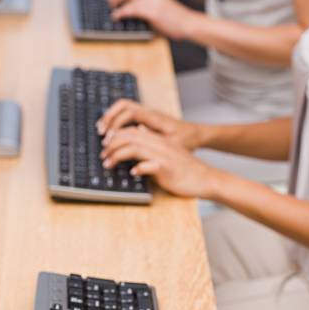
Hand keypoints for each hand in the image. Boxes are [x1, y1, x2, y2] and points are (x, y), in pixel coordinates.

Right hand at [97, 99, 201, 149]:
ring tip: (101, 131)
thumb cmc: (187, 140)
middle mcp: (149, 112)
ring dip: (111, 118)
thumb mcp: (172, 144)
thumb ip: (155, 142)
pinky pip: (127, 115)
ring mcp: (147, 114)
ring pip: (123, 108)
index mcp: (154, 117)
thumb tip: (134, 141)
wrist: (197, 134)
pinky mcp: (147, 119)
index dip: (116, 123)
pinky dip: (117, 121)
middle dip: (109, 117)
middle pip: (123, 105)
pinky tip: (112, 133)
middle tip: (100, 133)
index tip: (109, 137)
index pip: (129, 112)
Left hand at [100, 125, 217, 197]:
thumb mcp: (168, 151)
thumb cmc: (185, 169)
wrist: (205, 178)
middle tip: (102, 156)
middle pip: (129, 137)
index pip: (131, 131)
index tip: (106, 146)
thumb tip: (139, 132)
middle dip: (111, 145)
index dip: (115, 136)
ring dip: (117, 156)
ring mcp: (163, 156)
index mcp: (158, 139)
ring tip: (108, 164)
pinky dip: (138, 168)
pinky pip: (149, 165)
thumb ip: (153, 141)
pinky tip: (132, 173)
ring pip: (135, 148)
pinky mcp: (167, 169)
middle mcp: (159, 144)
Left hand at [110, 0, 193, 40]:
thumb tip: (136, 16)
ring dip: (116, 0)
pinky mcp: (151, 11)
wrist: (188, 23)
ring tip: (111, 7)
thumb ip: (148, 9)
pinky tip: (116, 16)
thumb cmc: (176, 21)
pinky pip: (131, 9)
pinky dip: (121, 12)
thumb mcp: (160, 11)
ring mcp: (151, 0)